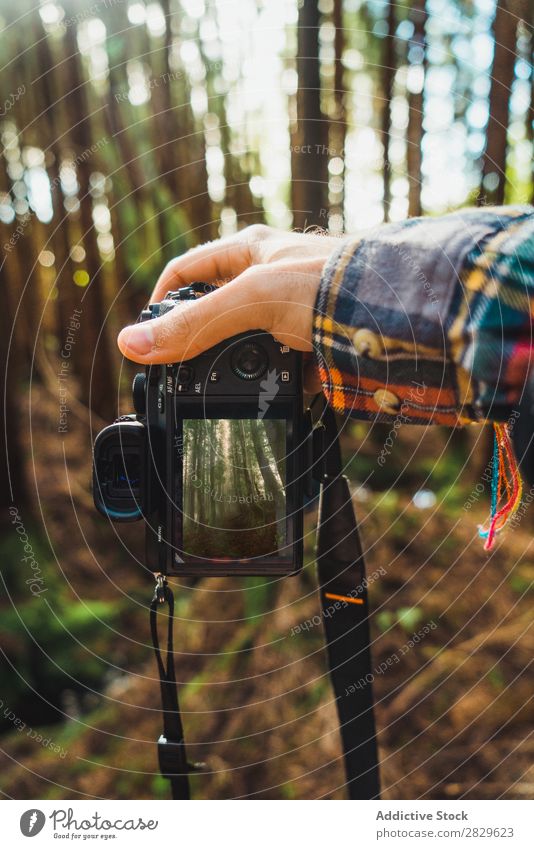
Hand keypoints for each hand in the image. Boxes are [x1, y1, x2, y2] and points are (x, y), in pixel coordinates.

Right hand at [117, 225, 338, 384]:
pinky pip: (286, 369)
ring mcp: (294, 312)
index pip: (186, 273)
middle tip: (186, 374)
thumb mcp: (251, 301)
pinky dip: (279, 386)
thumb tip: (133, 344)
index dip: (161, 304)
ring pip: (250, 346)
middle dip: (202, 344)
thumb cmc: (332, 284)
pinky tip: (277, 399)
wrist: (401, 312)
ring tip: (235, 392)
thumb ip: (194, 326)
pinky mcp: (316, 342)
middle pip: (216, 313)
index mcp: (248, 253)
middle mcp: (269, 278)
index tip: (148, 339)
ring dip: (243, 369)